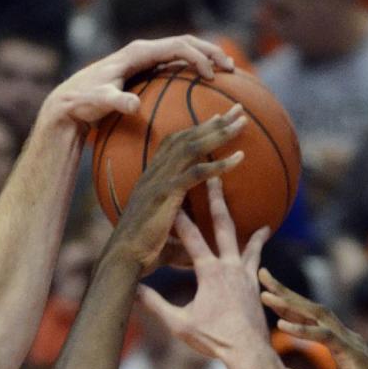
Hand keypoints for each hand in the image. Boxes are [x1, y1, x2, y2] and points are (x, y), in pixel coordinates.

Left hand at [47, 36, 233, 127]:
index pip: (177, 46)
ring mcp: (146, 60)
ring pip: (183, 51)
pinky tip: (206, 86)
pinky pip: (176, 65)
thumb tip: (132, 107)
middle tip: (232, 69)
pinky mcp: (146, 71)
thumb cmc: (85, 101)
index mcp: (139, 52)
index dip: (197, 58)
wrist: (71, 101)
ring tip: (227, 73)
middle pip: (186, 43)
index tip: (211, 76)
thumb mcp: (100, 102)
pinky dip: (194, 70)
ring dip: (206, 59)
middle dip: (210, 53)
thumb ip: (116, 102)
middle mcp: (145, 51)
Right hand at [112, 113, 247, 272]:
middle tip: (239, 109)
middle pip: (187, 137)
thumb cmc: (141, 253)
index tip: (218, 118)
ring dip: (219, 133)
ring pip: (192, 148)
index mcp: (153, 178)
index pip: (176, 143)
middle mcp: (155, 172)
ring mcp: (160, 181)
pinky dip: (219, 164)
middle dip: (214, 122)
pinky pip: (196, 173)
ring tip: (243, 123)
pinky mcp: (166, 194)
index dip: (197, 129)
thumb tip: (198, 250)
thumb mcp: (166, 238)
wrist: (124, 259)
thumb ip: (184, 235)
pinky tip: (240, 158)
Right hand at [137, 179, 269, 359]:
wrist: (248, 352)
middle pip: (224, 225)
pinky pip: (258, 269)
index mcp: (209, 271)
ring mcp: (246, 276)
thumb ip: (156, 304)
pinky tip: (265, 268)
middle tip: (218, 178)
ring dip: (255, 234)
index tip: (173, 196)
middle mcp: (230, 266)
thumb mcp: (179, 324)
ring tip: (265, 225)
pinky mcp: (256, 289)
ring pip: (250, 247)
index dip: (179, 216)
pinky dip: (261, 264)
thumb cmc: (212, 339)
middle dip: (218, 199)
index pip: (191, 237)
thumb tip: (133, 291)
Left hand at [259, 271, 367, 368]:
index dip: (289, 306)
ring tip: (266, 295)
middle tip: (262, 276)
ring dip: (291, 303)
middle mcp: (346, 339)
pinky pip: (325, 336)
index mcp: (340, 346)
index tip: (266, 295)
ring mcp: (351, 343)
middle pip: (312, 308)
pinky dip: (303, 330)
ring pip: (317, 315)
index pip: (311, 319)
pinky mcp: (353, 353)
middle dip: (286, 293)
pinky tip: (282, 326)